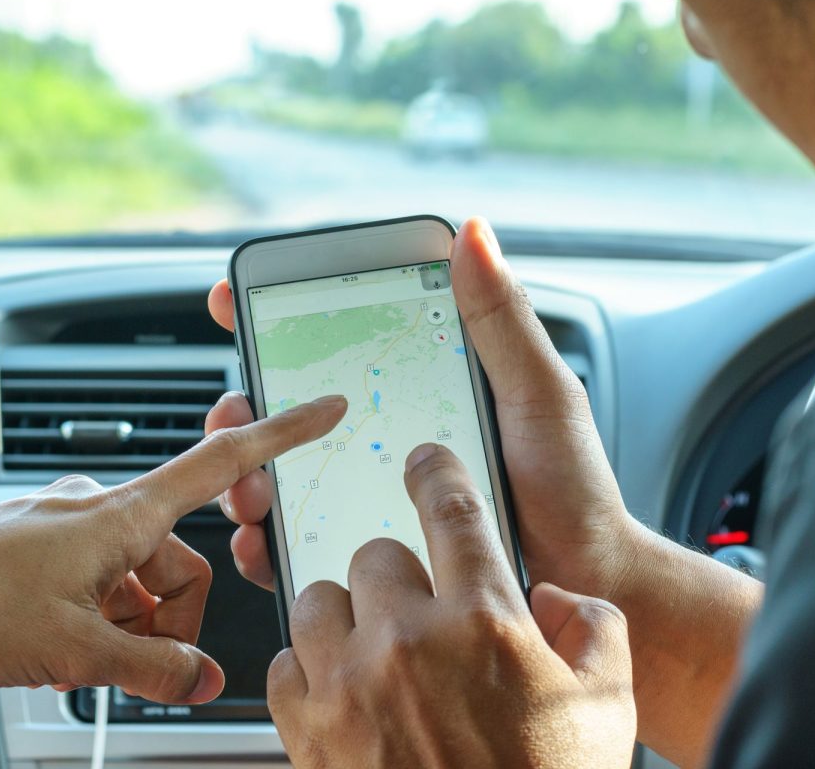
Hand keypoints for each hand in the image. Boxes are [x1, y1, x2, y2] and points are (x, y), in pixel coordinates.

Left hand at [0, 395, 345, 701]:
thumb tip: (203, 678)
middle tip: (140, 659)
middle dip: (172, 614)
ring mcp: (69, 527)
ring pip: (139, 576)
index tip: (323, 409)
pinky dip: (99, 617)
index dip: (282, 434)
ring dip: (129, 622)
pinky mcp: (43, 547)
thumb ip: (154, 666)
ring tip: (83, 659)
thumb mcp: (75, 649)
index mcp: (124, 516)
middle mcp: (101, 510)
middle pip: (181, 558)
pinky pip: (99, 579)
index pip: (222, 462)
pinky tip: (64, 648)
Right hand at [209, 219, 762, 765]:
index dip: (278, 319)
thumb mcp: (538, 393)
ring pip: (281, 476)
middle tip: (237, 411)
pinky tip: (260, 539)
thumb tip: (473, 233)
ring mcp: (371, 498)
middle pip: (289, 412)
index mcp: (418, 390)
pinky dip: (265, 540)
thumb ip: (501, 319)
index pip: (336, 343)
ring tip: (250, 484)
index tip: (233, 300)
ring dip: (244, 472)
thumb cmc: (570, 487)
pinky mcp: (367, 559)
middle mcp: (385, 439)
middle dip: (245, 407)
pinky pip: (299, 544)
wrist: (581, 581)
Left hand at [269, 444, 635, 767]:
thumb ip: (596, 632)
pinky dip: (309, 669)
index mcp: (485, 622)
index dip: (437, 470)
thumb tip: (562, 602)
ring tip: (374, 650)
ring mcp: (350, 685)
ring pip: (320, 599)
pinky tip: (342, 692)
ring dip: (347, 615)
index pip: (452, 509)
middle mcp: (409, 641)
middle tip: (419, 615)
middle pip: (374, 552)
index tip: (425, 458)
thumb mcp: (606, 710)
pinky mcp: (307, 731)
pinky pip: (285, 663)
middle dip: (399, 576)